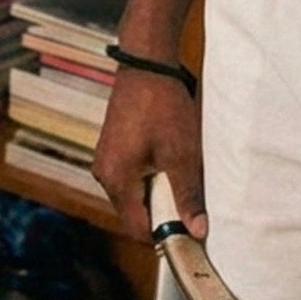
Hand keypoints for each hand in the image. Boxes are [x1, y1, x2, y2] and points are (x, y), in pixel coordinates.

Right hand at [92, 67, 207, 242]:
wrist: (146, 63)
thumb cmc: (162, 106)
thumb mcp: (182, 154)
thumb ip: (188, 195)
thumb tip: (197, 230)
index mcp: (116, 181)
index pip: (137, 229)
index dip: (164, 235)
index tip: (189, 235)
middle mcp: (104, 174)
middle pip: (134, 212)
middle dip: (162, 212)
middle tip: (191, 201)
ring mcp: (106, 159)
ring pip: (134, 193)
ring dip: (158, 191)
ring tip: (181, 173)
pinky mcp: (113, 146)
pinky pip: (131, 175)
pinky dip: (151, 175)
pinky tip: (170, 159)